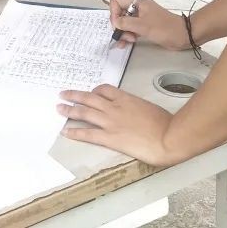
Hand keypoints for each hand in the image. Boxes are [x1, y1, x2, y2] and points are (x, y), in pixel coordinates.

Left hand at [58, 85, 178, 165]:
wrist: (168, 136)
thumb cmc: (165, 122)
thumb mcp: (149, 107)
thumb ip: (137, 107)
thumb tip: (134, 112)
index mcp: (125, 98)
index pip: (104, 89)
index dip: (94, 91)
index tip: (90, 92)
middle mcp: (114, 107)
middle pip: (89, 98)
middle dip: (74, 95)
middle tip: (63, 94)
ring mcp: (110, 122)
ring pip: (84, 112)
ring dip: (69, 110)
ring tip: (59, 108)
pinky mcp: (110, 138)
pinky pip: (88, 134)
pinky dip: (75, 132)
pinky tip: (66, 132)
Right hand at [109, 0, 187, 50]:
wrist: (183, 35)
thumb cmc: (164, 28)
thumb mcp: (143, 26)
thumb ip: (126, 23)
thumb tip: (115, 23)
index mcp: (137, 1)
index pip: (116, 1)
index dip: (114, 13)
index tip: (117, 25)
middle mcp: (137, 7)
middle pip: (119, 13)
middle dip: (119, 25)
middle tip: (124, 35)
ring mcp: (140, 17)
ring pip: (124, 22)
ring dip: (123, 32)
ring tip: (129, 41)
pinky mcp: (144, 26)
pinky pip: (131, 29)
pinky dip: (128, 35)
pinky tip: (127, 43)